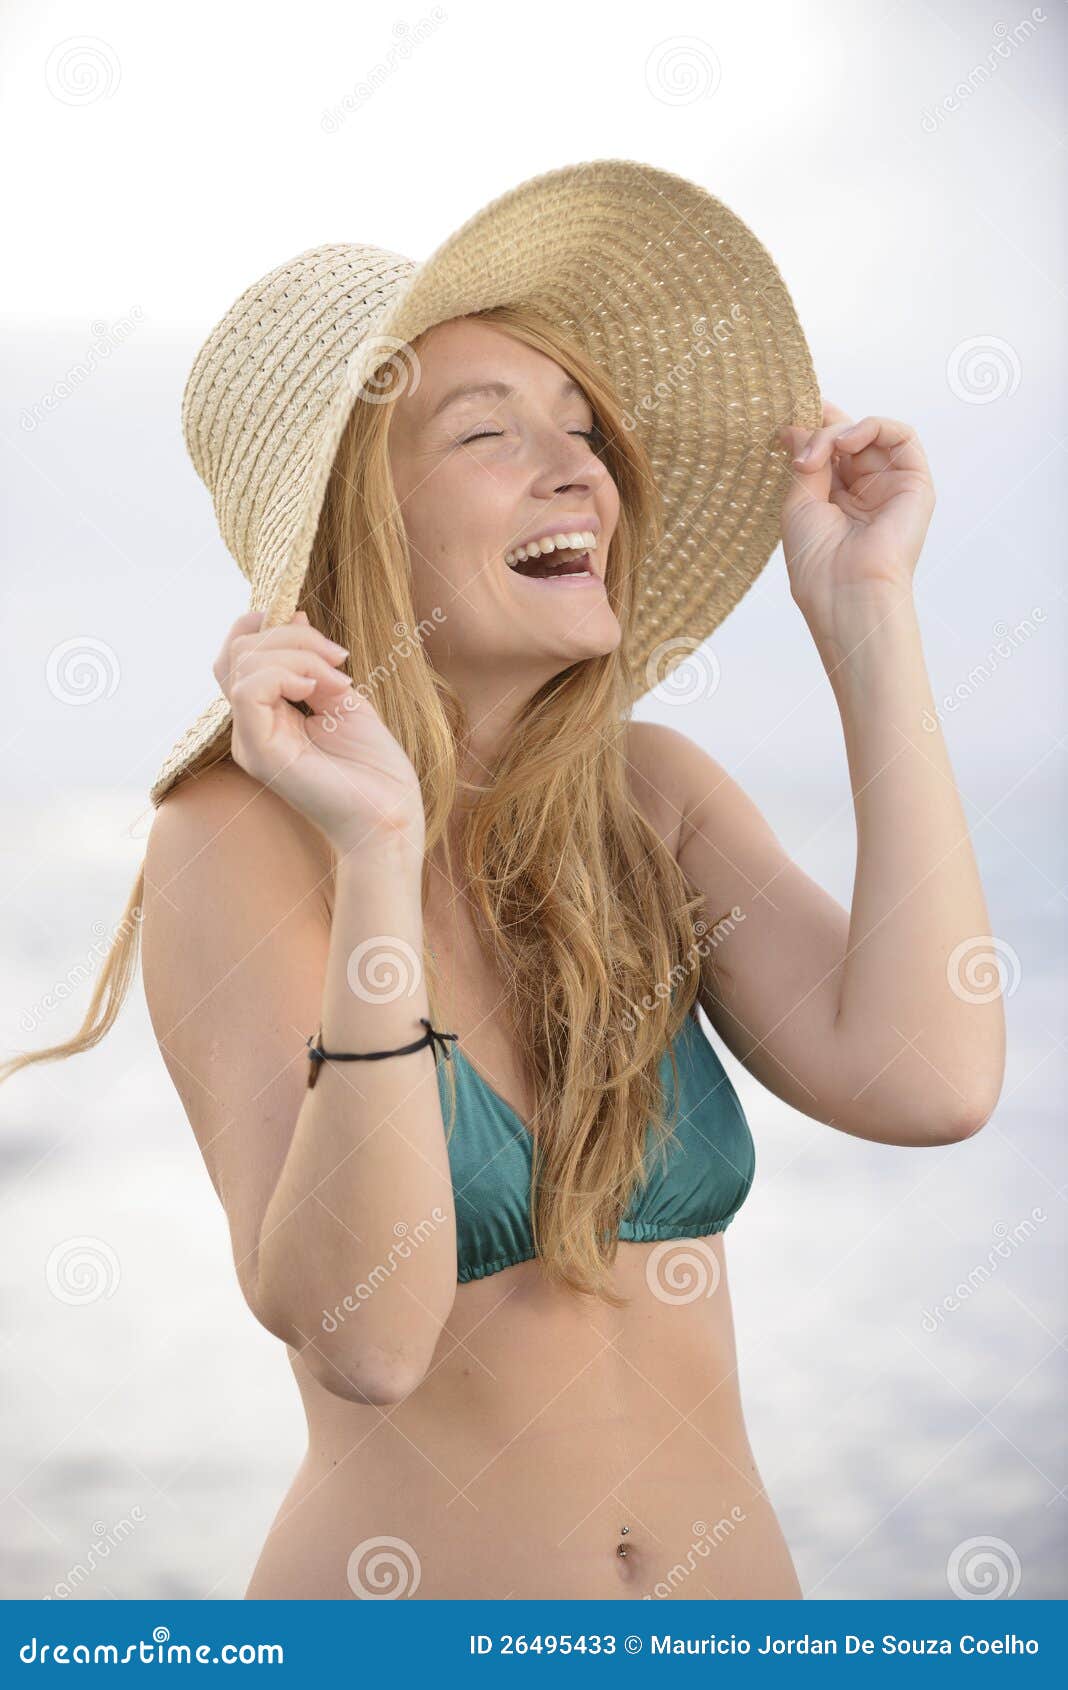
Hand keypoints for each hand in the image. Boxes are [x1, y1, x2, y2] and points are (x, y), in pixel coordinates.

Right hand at [215, 610, 425, 853]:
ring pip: (242, 663)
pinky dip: (284, 673)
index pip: (239, 653)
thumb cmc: (374, 769)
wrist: (390, 819)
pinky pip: (249, 690)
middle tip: (339, 657)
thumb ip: (313, 664)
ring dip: (296, 651)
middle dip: (291, 634)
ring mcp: (250, 741)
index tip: (319, 635)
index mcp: (267, 715)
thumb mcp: (343, 698)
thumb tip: (293, 613)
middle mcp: (250, 728)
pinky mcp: (260, 753)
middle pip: (239, 650)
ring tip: (338, 676)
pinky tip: (317, 688)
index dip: (270, 626)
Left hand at [777, 401, 935, 633]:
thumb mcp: (800, 500)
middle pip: (847, 437)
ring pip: (869, 434)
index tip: (787, 422)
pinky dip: (872, 427)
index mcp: (837, 499)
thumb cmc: (818, 559)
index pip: (830, 451)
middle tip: (799, 426)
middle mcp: (865, 491)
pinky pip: (902, 436)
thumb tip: (797, 424)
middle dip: (822, 425)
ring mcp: (890, 485)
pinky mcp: (915, 482)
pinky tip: (847, 443)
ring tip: (820, 453)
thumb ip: (807, 458)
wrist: (846, 591)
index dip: (813, 429)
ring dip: (839, 432)